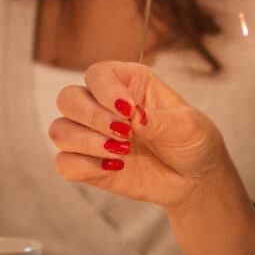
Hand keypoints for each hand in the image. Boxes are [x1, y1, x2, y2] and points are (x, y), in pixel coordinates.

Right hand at [48, 62, 232, 210]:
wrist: (195, 181)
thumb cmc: (194, 143)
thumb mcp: (188, 127)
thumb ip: (160, 120)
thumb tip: (133, 116)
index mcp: (129, 83)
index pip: (97, 74)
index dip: (105, 91)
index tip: (128, 111)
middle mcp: (104, 105)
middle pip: (67, 99)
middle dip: (92, 118)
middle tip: (125, 135)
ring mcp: (94, 135)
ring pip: (59, 130)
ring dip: (87, 143)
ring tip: (122, 153)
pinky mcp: (89, 164)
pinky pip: (63, 163)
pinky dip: (83, 166)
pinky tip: (114, 168)